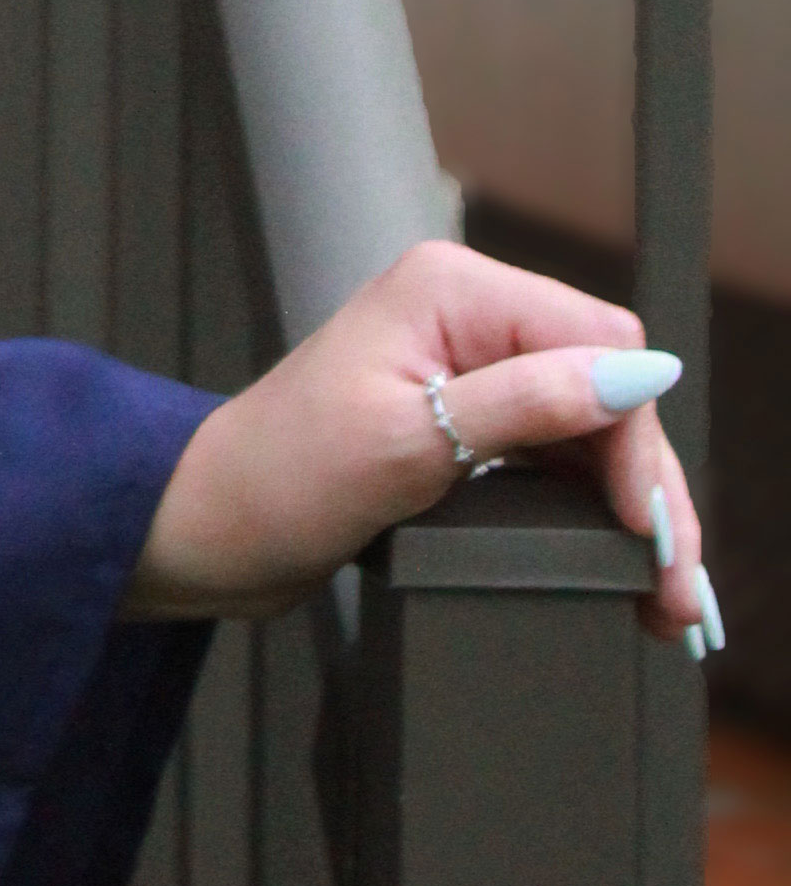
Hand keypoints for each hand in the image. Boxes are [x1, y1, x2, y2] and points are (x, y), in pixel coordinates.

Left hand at [123, 236, 717, 647]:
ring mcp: (464, 366)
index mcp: (451, 288)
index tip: (644, 527)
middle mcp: (464, 313)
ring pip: (590, 428)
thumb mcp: (410, 443)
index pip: (595, 342)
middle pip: (604, 387)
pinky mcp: (461, 419)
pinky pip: (554, 453)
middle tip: (674, 589)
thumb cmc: (280, 478)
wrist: (210, 528)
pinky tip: (619, 562)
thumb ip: (527, 404)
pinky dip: (591, 508)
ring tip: (662, 597)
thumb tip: (633, 374)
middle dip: (646, 486)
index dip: (634, 434)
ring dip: (630, 507)